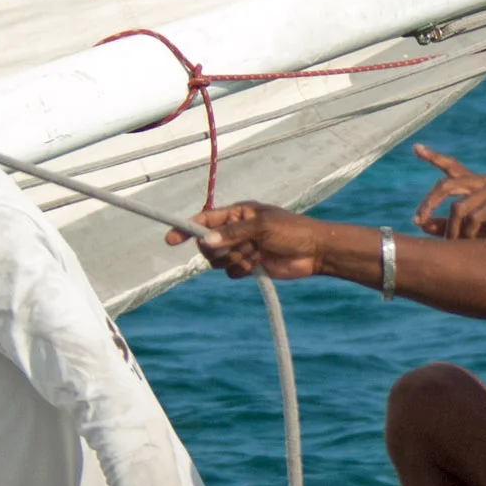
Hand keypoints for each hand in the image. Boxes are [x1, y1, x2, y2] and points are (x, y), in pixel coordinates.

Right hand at [167, 201, 325, 278]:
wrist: (315, 252)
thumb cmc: (292, 231)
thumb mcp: (263, 226)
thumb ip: (233, 233)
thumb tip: (206, 241)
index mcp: (238, 213)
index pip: (204, 220)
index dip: (186, 229)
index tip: (170, 239)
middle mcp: (235, 231)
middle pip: (207, 244)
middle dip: (219, 248)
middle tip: (240, 247)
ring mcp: (241, 249)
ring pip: (217, 260)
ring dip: (234, 259)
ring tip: (256, 254)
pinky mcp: (248, 266)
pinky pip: (231, 272)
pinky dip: (242, 270)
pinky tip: (259, 265)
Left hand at [410, 145, 485, 240]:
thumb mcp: (467, 229)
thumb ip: (445, 225)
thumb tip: (420, 223)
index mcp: (474, 184)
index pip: (451, 166)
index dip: (434, 157)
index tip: (416, 148)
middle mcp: (483, 182)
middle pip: (446, 185)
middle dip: (428, 203)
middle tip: (417, 220)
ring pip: (458, 207)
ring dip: (451, 230)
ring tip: (451, 245)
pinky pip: (474, 217)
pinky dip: (467, 233)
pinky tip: (469, 242)